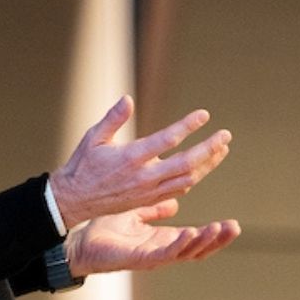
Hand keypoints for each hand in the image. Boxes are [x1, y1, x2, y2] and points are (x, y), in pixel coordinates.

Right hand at [46, 94, 230, 230]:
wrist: (74, 200)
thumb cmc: (83, 165)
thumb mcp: (93, 138)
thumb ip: (113, 119)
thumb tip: (127, 99)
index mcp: (130, 157)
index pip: (167, 140)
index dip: (188, 126)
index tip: (204, 115)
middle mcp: (143, 176)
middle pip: (186, 162)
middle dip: (209, 148)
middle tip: (225, 135)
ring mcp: (148, 190)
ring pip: (187, 178)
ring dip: (208, 164)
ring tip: (222, 149)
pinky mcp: (148, 200)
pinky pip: (179, 190)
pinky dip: (194, 177)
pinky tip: (202, 167)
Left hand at [67, 197, 239, 275]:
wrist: (80, 243)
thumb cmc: (106, 231)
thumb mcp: (136, 214)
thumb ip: (155, 208)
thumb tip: (175, 201)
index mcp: (164, 240)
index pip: (197, 239)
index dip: (215, 233)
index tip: (233, 222)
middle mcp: (162, 250)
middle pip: (199, 249)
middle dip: (218, 240)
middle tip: (235, 227)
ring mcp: (152, 256)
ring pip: (186, 253)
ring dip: (204, 242)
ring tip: (219, 228)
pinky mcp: (138, 259)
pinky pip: (163, 254)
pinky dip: (179, 245)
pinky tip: (190, 233)